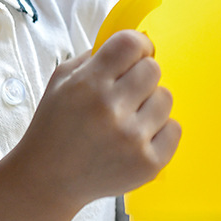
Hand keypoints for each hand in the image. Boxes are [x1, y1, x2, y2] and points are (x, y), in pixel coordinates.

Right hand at [13, 30, 180, 212]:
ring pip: (166, 97)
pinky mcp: (148, 164)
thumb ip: (97, 54)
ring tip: (129, 118)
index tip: (136, 55)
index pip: (132, 44)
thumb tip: (136, 39)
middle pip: (153, 69)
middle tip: (127, 92)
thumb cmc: (56, 125)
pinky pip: (175, 128)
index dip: (138, 45)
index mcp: (89, 84)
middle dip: (141, 76)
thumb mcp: (62, 80)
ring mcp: (131, 139)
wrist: (46, 181)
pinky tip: (137, 138)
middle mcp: (111, 109)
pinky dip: (160, 131)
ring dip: (150, 104)